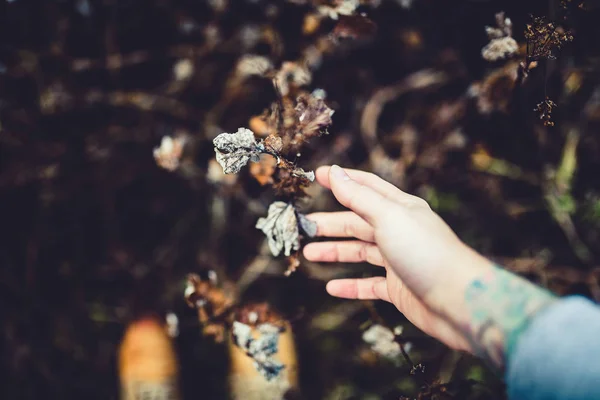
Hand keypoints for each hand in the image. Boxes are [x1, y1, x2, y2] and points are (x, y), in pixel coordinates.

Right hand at [303, 165, 493, 352]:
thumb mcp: (389, 217)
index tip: (316, 176)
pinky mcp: (399, 289)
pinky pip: (369, 285)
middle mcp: (399, 232)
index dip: (341, 180)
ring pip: (360, 253)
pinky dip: (350, 285)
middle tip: (304, 226)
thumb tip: (335, 172)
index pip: (366, 187)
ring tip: (309, 254)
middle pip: (357, 222)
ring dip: (334, 252)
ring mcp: (398, 261)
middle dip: (330, 224)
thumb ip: (359, 196)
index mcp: (400, 209)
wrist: (459, 301)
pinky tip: (332, 288)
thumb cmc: (427, 253)